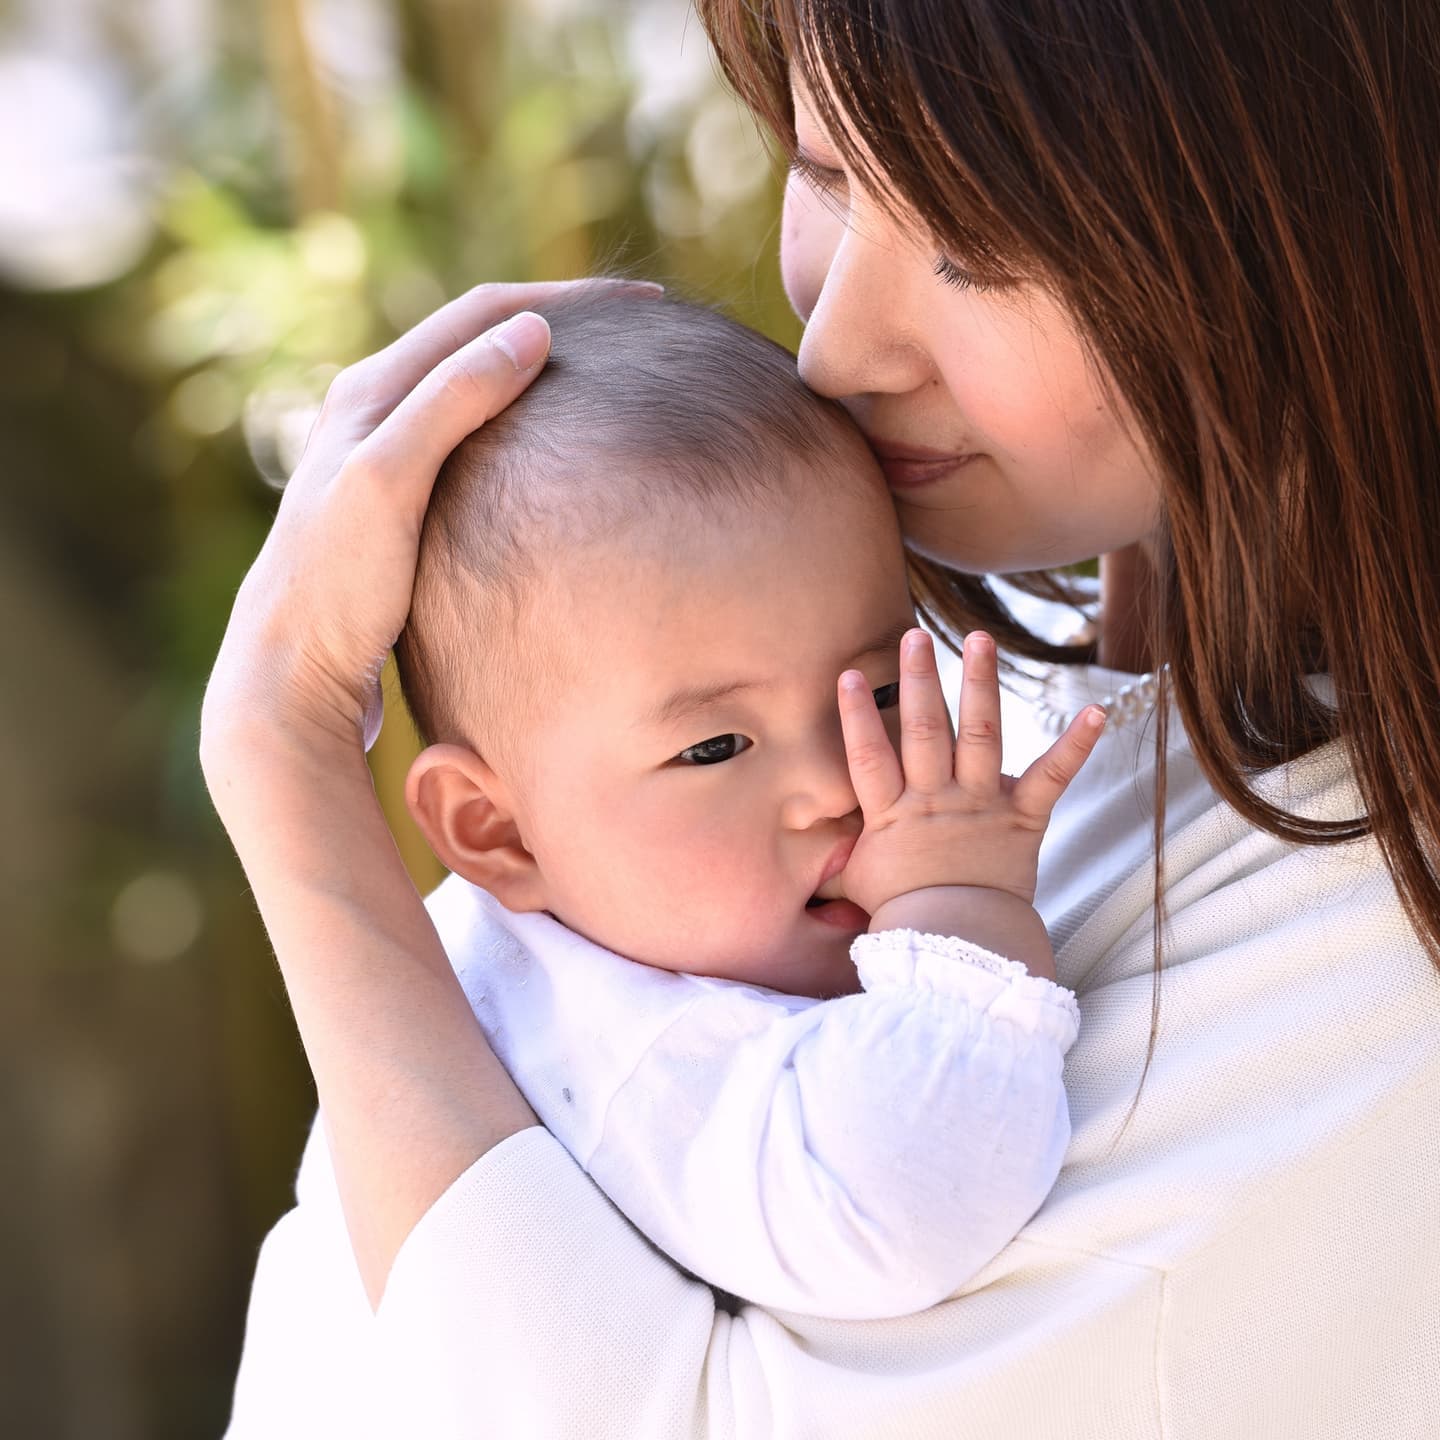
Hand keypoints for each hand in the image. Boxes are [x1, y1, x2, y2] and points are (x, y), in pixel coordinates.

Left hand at [200, 279, 659, 767]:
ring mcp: (383, 460)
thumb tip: (532, 331)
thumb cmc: (335, 586)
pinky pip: (471, 439)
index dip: (565, 299)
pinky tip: (551, 454)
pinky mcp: (396, 508)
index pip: (482, 312)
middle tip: (637, 328)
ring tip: (605, 376)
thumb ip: (452, 401)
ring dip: (539, 370)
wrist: (289, 679)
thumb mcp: (389, 482)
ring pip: (475, 388)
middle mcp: (373, 412)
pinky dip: (520, 425)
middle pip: (480, 340)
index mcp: (370, 390)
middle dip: (558, 321)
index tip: (643, 301)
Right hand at [837, 628, 1104, 920]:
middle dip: (918, 679)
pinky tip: (1096, 710)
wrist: (956, 945)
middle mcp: (935, 799)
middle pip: (923, 730)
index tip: (853, 673)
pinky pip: (1051, 777)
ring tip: (980, 640)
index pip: (869, 754)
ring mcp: (980, 805)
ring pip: (978, 734)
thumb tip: (814, 855)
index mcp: (891, 814)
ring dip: (979, 684)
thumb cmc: (903, 919)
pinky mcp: (1023, 820)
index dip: (859, 713)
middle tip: (916, 637)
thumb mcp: (859, 884)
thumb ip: (844, 858)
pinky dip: (1075, 745)